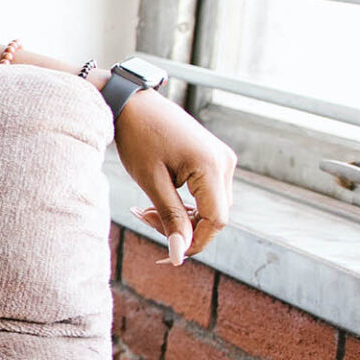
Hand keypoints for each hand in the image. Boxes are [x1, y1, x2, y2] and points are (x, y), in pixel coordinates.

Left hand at [114, 91, 235, 264]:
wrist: (134, 104)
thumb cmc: (138, 138)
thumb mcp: (151, 182)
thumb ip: (169, 218)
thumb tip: (180, 255)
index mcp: (212, 166)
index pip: (216, 220)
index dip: (195, 242)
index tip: (166, 253)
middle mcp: (225, 163)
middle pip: (216, 216)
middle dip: (183, 228)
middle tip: (144, 219)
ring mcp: (223, 160)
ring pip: (211, 207)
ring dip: (182, 217)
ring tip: (145, 210)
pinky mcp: (214, 159)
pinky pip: (207, 193)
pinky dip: (185, 204)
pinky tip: (158, 201)